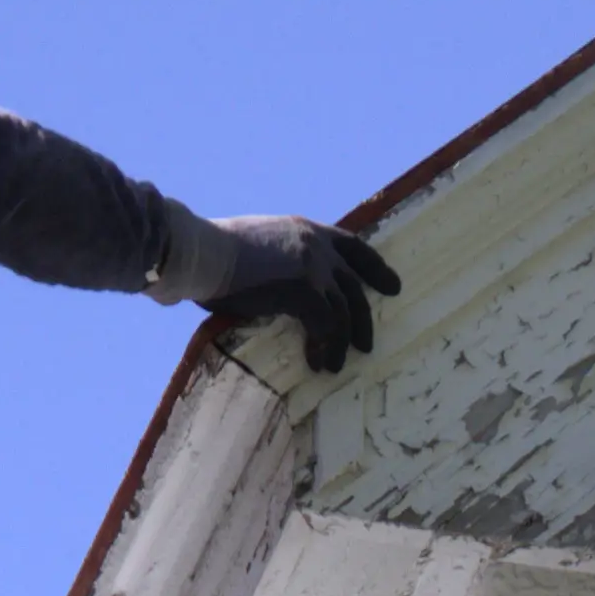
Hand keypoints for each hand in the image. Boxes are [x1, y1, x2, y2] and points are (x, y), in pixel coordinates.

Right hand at [190, 214, 400, 373]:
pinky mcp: (307, 290)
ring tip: (335, 365)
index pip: (352, 245)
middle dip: (363, 317)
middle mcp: (316, 244)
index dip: (374, 267)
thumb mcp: (255, 247)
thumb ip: (276, 261)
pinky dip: (324, 349)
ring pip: (344, 312)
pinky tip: (317, 364)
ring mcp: (315, 266)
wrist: (202, 253)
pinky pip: (327, 328)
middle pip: (354, 284)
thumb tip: (273, 285)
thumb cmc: (212, 254)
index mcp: (304, 229)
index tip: (391, 285)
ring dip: (342, 343)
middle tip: (368, 343)